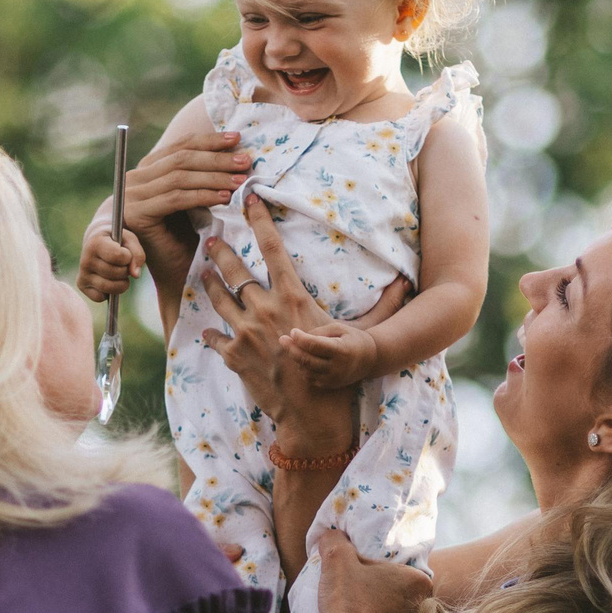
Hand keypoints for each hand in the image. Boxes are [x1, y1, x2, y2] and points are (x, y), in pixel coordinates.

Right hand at [78, 223, 142, 301]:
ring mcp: (82, 273)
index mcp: (95, 243)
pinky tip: (108, 280)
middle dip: (125, 270)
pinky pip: (101, 297)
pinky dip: (109, 292)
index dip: (128, 256)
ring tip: (118, 273)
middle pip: (117, 273)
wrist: (97, 243)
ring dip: (121, 283)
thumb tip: (135, 275)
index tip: (124, 252)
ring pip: (110, 288)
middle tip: (121, 263)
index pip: (119, 256)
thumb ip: (137, 254)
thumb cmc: (116, 242)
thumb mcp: (129, 240)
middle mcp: (85, 259)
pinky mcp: (81, 285)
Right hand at [125, 127, 249, 235]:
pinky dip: (203, 196)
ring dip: (214, 176)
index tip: (237, 138)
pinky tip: (224, 198)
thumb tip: (236, 149)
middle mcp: (134, 179)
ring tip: (240, 180)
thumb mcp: (195, 197)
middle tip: (245, 160)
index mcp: (147, 169)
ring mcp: (132, 196)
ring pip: (180, 177)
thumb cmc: (189, 236)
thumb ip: (202, 173)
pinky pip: (177, 198)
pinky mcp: (137, 214)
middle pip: (181, 159)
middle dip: (216, 158)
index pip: (180, 147)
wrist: (175, 273)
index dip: (210, 141)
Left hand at [198, 196, 410, 436]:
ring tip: (204, 273)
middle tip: (211, 237)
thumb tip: (407, 283)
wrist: (312, 413)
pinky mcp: (233, 355)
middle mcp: (264, 309)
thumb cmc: (339, 370)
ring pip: (219, 298)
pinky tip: (208, 329)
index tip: (248, 199)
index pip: (272, 247)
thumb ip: (384, 305)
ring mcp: (245, 332)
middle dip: (221, 250)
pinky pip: (214, 337)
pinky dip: (211, 332)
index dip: (258, 219)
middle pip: (235, 270)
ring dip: (210, 284)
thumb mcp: (361, 332)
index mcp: (292, 297)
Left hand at [285, 320, 383, 390]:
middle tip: (282, 339)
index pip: (314, 345)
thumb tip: (296, 337)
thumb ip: (318, 332)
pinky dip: (304, 368)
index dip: (300, 338)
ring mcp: (333, 379)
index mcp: (341, 350)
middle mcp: (337, 367)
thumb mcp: (339, 328)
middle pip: (306, 360)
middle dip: (292, 349)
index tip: (293, 331)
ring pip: (305, 370)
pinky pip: (309, 378)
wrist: (370, 359)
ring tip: (298, 348)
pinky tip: (305, 360)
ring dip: (297, 359)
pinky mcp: (330, 386)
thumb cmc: (352, 339)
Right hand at [315, 533, 432, 612]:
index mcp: (420, 581)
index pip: (398, 569)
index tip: (358, 578)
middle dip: (379, 594)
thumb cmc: (347, 602)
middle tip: (355, 596)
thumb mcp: (337, 561)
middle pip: (398, 594)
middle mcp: (427, 608)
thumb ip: (336, 541)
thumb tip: (331, 534)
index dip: (375, 571)